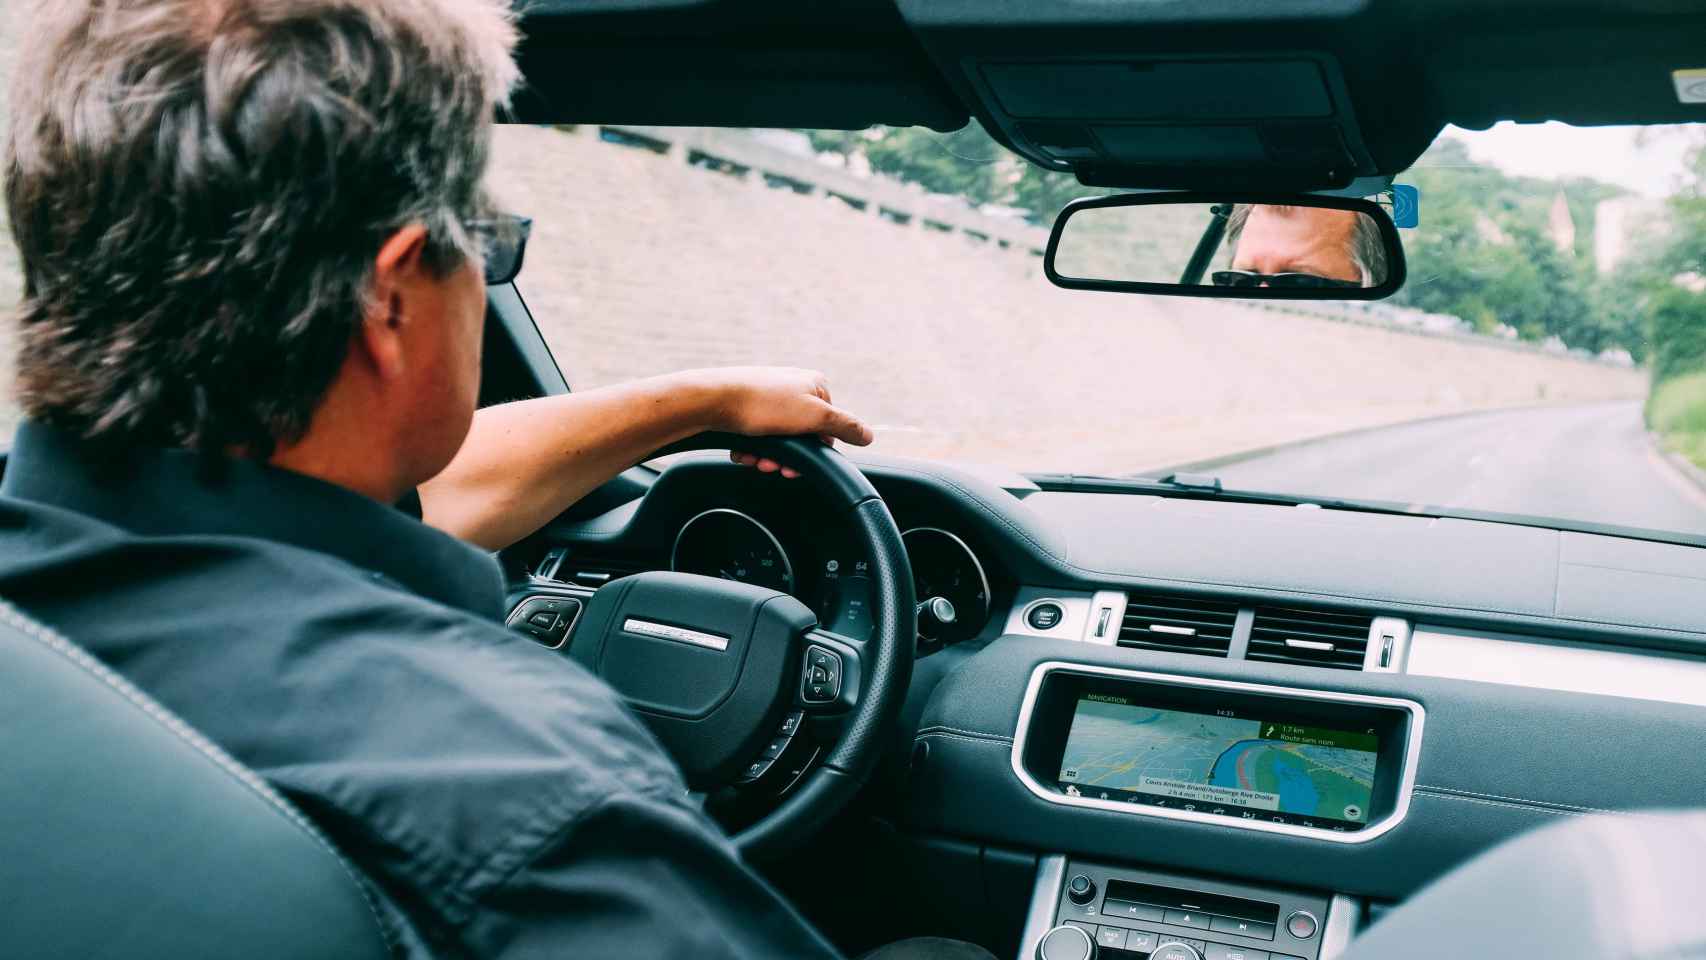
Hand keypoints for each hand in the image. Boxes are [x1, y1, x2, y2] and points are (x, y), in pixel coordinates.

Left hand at [690, 367, 873, 478]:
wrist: (712, 401)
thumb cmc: (762, 405)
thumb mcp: (815, 416)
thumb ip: (846, 426)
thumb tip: (869, 436)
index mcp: (815, 385)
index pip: (828, 428)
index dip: (814, 450)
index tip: (796, 464)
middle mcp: (793, 387)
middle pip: (802, 437)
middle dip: (787, 458)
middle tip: (771, 465)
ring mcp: (769, 397)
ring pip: (779, 440)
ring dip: (768, 456)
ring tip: (755, 458)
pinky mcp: (748, 407)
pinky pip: (759, 436)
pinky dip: (753, 448)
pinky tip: (744, 451)